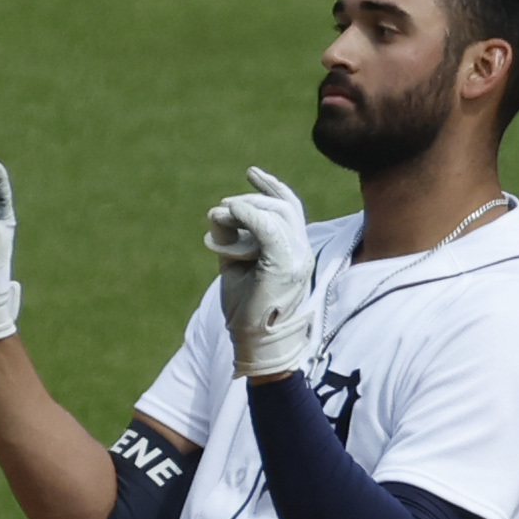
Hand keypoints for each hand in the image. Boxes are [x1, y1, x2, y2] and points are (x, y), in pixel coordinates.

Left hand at [204, 166, 315, 378]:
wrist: (255, 345)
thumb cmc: (247, 311)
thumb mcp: (235, 266)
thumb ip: (231, 240)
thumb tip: (216, 214)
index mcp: (296, 250)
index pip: (290, 207)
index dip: (271, 187)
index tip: (251, 173)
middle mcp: (302, 251)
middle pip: (282, 206)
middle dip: (250, 200)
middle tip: (221, 210)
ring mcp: (296, 258)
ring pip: (276, 213)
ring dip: (245, 209)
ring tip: (220, 216)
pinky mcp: (284, 266)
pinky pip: (267, 229)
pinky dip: (246, 217)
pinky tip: (227, 215)